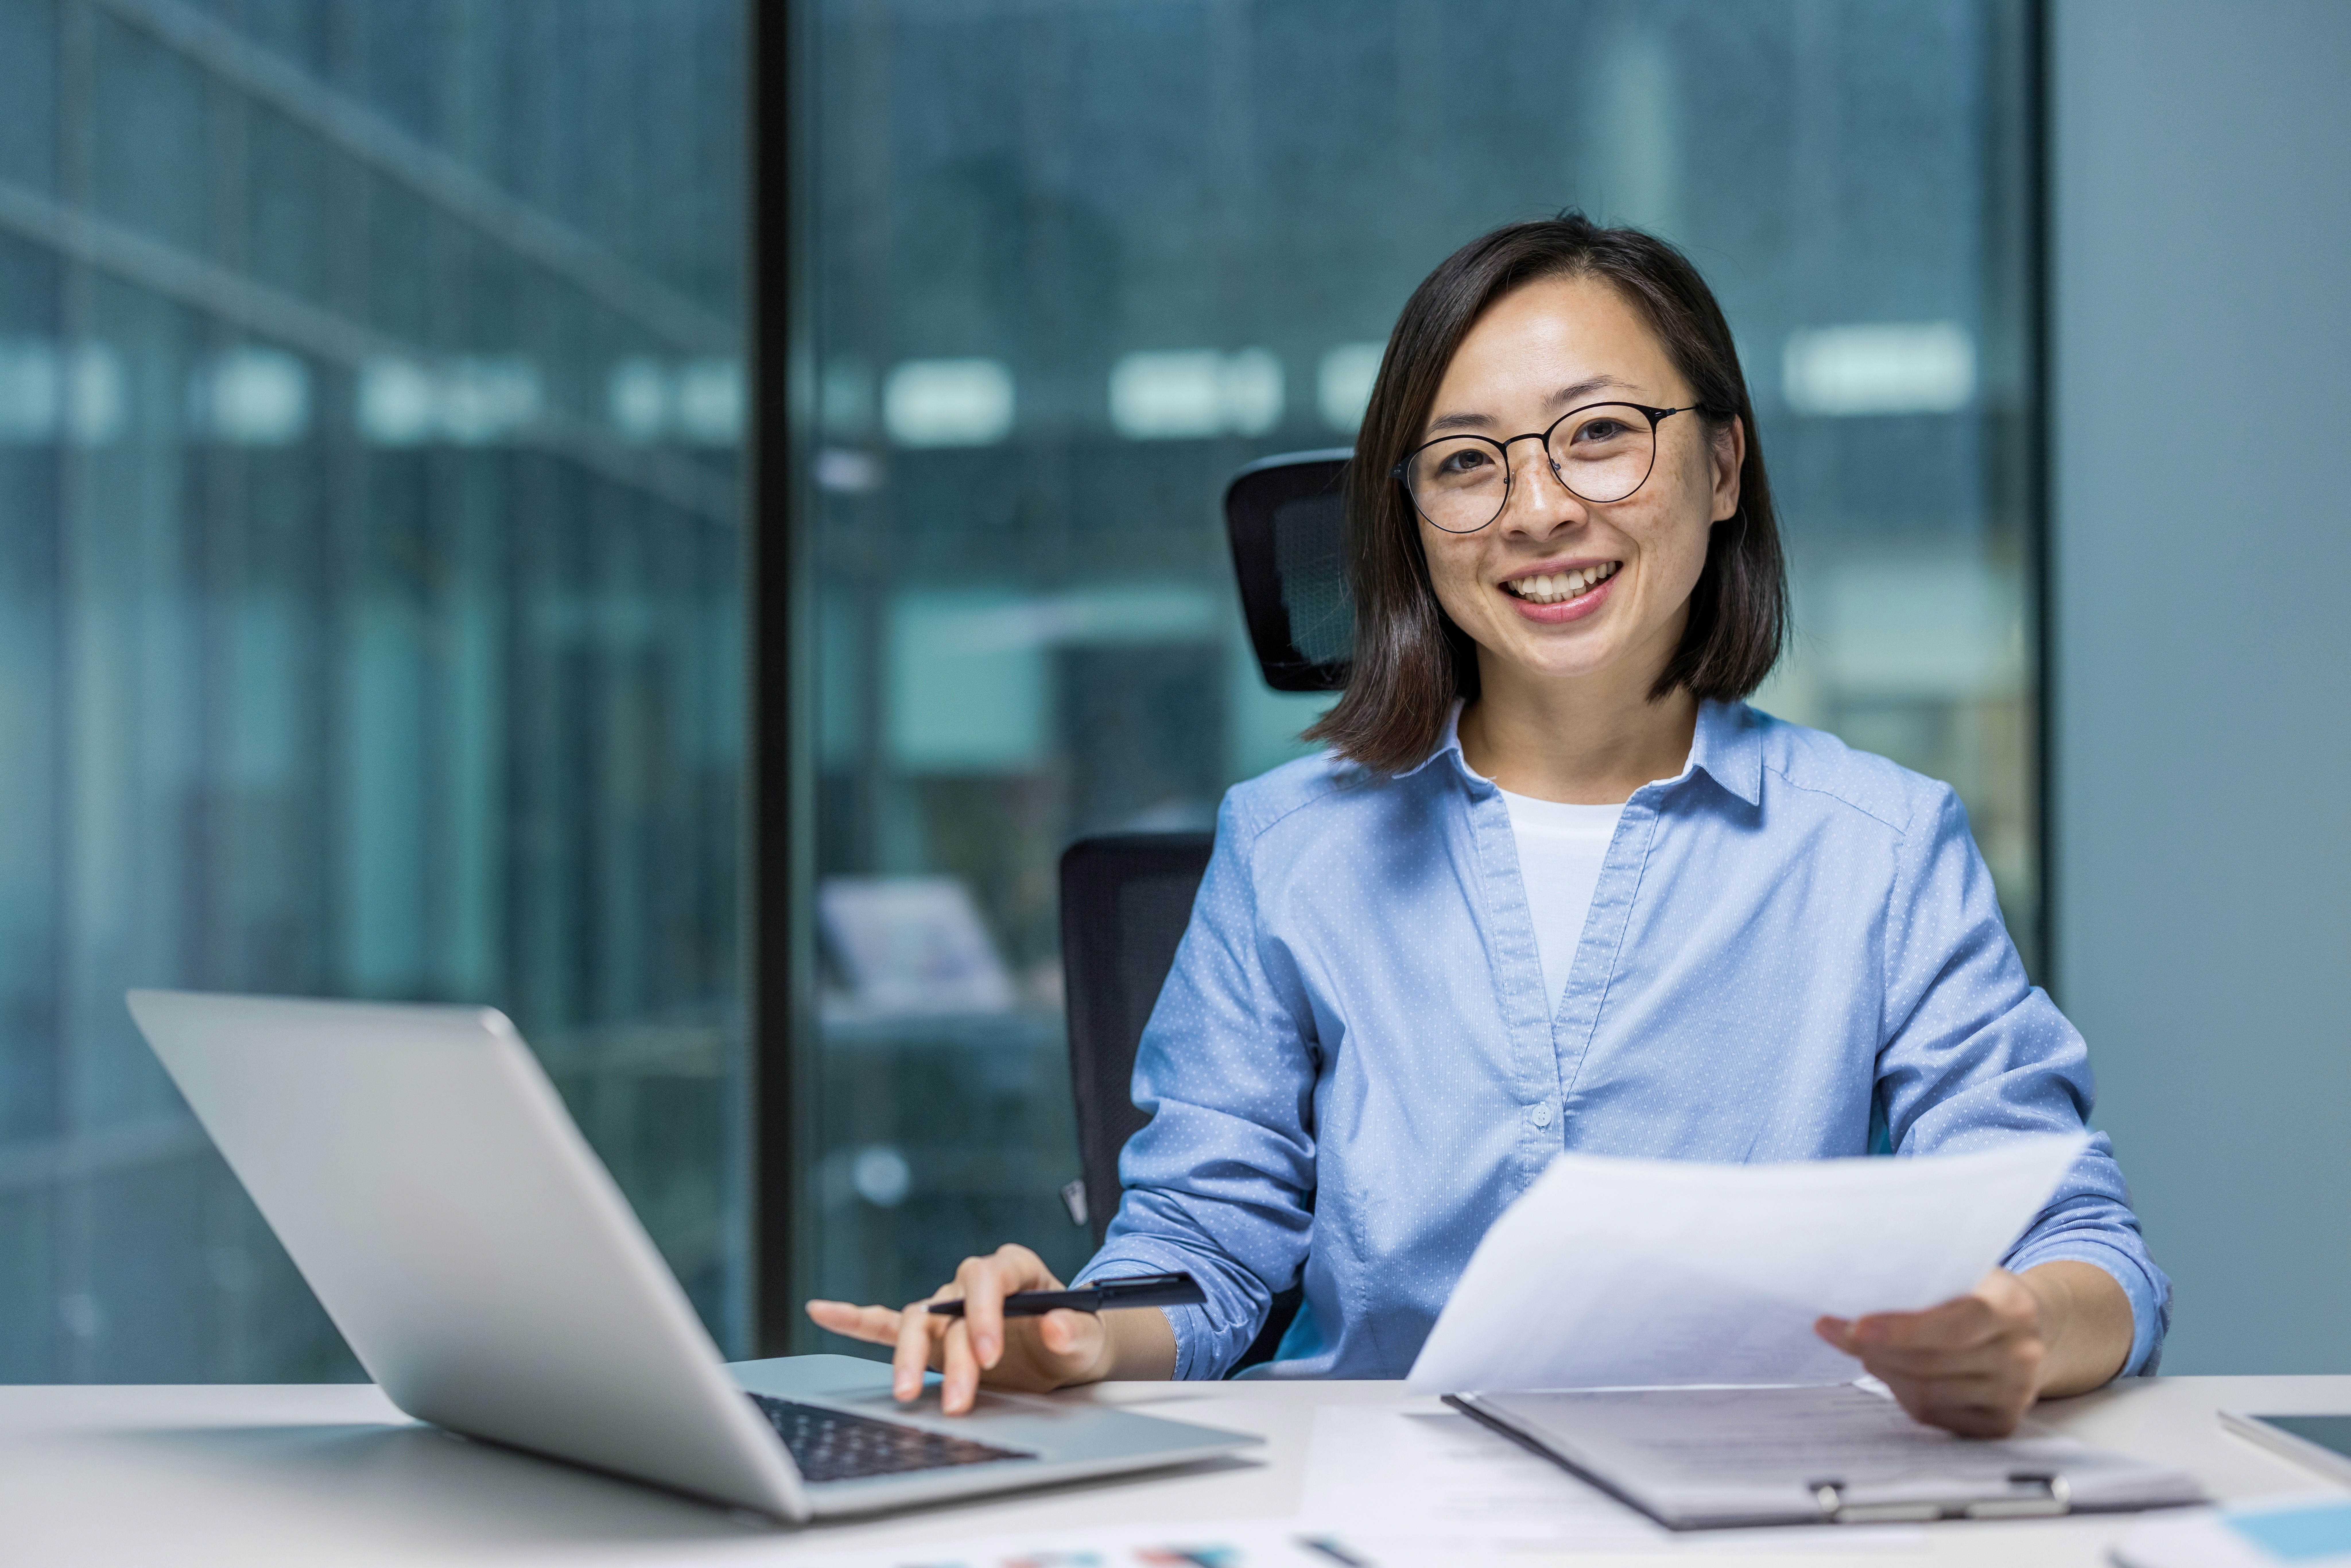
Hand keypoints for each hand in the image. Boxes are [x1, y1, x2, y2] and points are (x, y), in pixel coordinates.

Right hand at [805, 1244, 1114, 1414]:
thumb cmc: (1076, 1336)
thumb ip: (1075, 1330)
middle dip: (951, 1355)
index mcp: (1013, 1269)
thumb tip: (1058, 1325)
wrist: (1065, 1349)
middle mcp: (973, 1283)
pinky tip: (822, 1311)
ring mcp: (947, 1306)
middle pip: (949, 1307)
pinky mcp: (931, 1332)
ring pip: (917, 1322)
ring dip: (910, 1358)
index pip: (990, 1278)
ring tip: (909, 1394)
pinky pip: (885, 1321)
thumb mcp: (1088, 1336)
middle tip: (960, 1398)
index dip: (985, 1313)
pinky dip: (855, 1319)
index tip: (989, 1354)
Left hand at [1814, 1263, 2127, 1437]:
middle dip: (1873, 1349)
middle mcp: (2021, 1354)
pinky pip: (1934, 1415)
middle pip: (1930, 1363)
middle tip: (1835, 1331)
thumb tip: (1853, 1289)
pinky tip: (1893, 1373)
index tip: (1855, 1326)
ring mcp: (2016, 1394)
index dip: (1902, 1329)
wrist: (2031, 1328)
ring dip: (1884, 1371)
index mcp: (2013, 1307)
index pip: (1954, 1325)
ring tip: (1864, 1348)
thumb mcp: (1963, 1272)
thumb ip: (1922, 1279)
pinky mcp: (2001, 1423)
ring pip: (1926, 1392)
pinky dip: (1903, 1394)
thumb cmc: (1979, 1293)